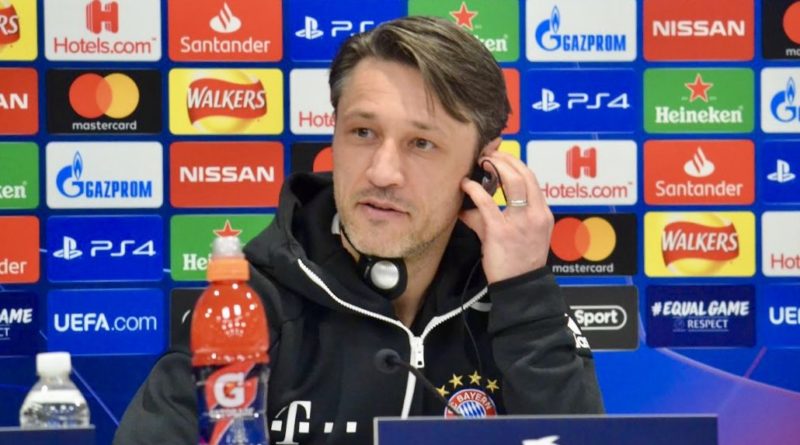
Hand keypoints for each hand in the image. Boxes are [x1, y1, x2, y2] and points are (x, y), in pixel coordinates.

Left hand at [459, 151, 553, 283]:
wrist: (520, 286)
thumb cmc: (518, 262)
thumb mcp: (519, 236)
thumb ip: (499, 217)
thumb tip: (470, 207)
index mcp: (543, 214)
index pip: (532, 178)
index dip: (515, 162)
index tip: (501, 156)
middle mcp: (536, 214)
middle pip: (524, 174)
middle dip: (505, 159)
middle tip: (488, 154)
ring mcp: (520, 222)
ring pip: (512, 181)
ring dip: (495, 166)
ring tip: (480, 161)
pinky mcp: (501, 231)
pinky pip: (487, 203)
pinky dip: (474, 190)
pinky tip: (465, 185)